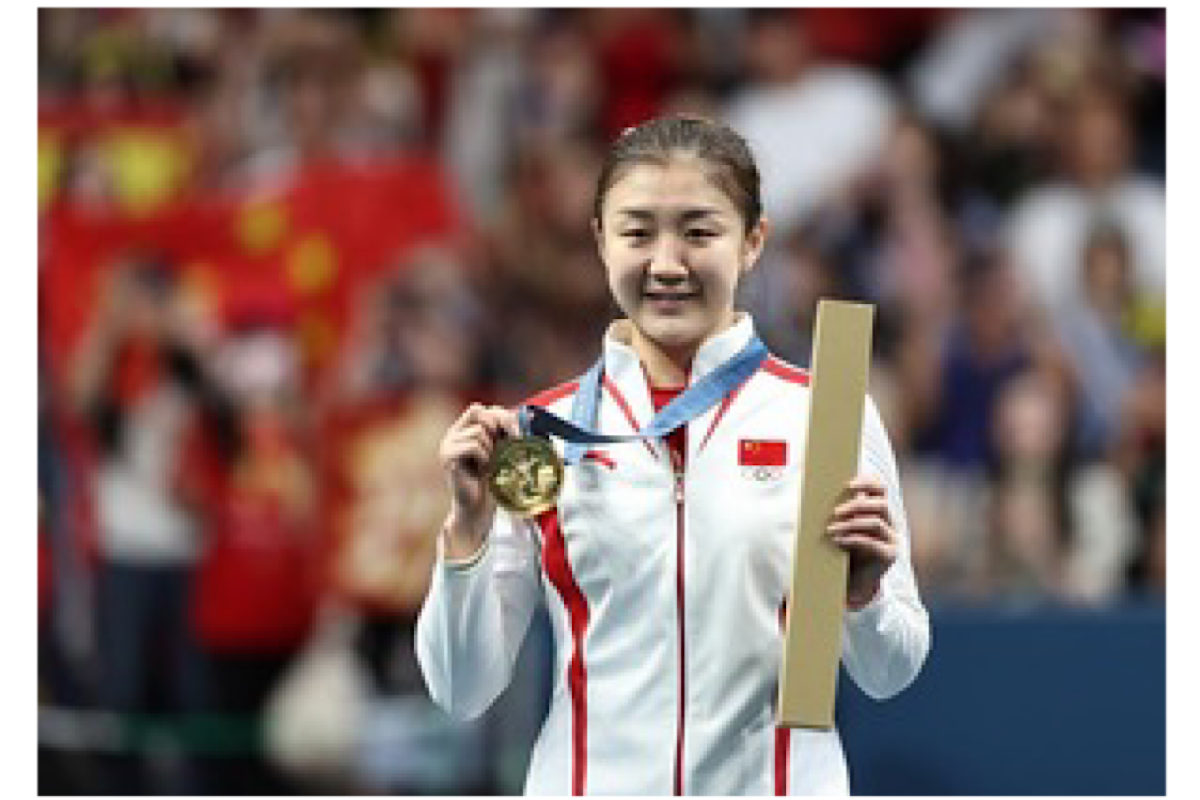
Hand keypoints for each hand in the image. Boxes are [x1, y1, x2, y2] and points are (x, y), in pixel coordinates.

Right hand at [438, 403, 520, 553]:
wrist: (478, 508)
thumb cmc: (491, 481)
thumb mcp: (502, 451)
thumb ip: (508, 433)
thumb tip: (528, 415)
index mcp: (463, 430)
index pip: (479, 409)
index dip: (500, 415)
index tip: (516, 433)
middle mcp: (453, 434)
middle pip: (478, 412)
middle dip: (498, 427)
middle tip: (506, 446)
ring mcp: (447, 444)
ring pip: (478, 431)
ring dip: (491, 449)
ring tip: (489, 465)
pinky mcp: (448, 457)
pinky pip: (473, 445)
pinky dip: (484, 456)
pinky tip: (482, 469)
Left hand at [827, 476, 896, 609]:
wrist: (853, 581)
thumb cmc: (845, 549)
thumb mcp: (843, 527)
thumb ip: (840, 511)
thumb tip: (817, 492)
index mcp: (879, 511)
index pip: (881, 489)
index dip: (867, 482)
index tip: (848, 484)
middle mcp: (890, 523)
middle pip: (881, 505)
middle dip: (857, 505)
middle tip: (835, 512)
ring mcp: (892, 539)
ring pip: (876, 523)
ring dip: (851, 524)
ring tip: (831, 529)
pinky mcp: (889, 556)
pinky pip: (874, 544)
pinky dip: (854, 540)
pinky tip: (839, 541)